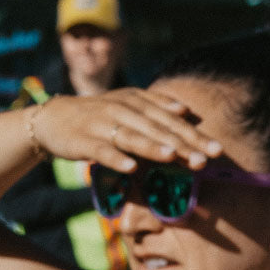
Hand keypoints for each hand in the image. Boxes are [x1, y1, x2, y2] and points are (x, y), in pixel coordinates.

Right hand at [28, 89, 222, 171]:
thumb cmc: (99, 115)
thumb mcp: (127, 104)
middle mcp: (122, 110)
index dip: (194, 135)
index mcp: (137, 101)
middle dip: (182, 144)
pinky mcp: (82, 140)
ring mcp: (101, 124)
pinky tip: (131, 168)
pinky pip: (101, 151)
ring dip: (152, 146)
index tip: (217, 150)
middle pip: (157, 129)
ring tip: (173, 156)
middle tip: (204, 159)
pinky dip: (116, 158)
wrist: (52, 118)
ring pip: (131, 136)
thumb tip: (185, 110)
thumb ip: (156, 106)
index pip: (171, 120)